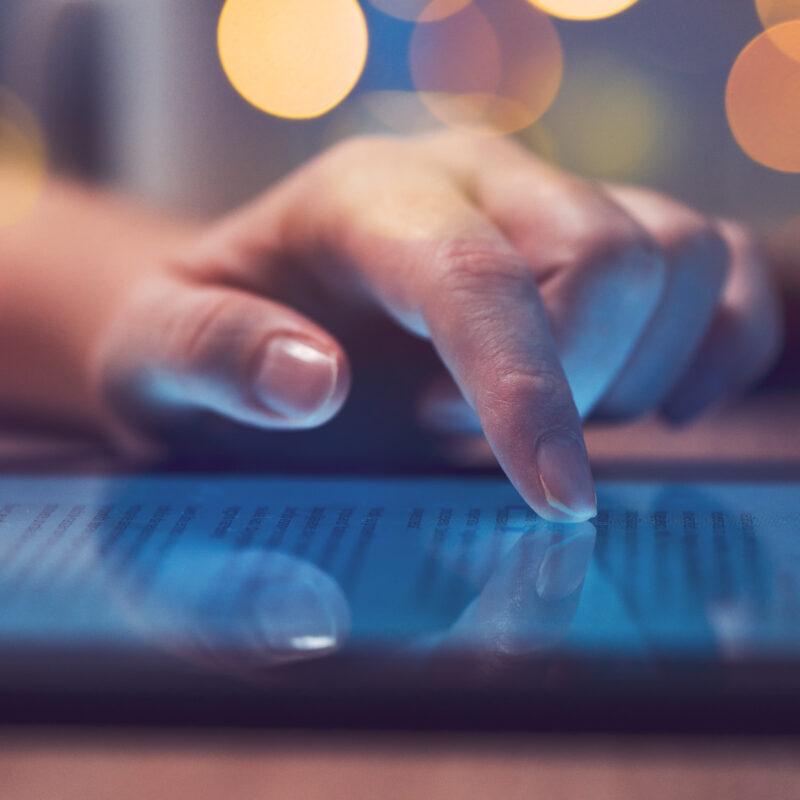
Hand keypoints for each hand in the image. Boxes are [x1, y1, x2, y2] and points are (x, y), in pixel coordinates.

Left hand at [91, 134, 781, 521]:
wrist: (249, 314)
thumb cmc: (207, 339)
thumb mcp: (158, 355)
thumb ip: (213, 356)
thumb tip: (312, 384)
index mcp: (367, 196)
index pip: (478, 276)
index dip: (525, 391)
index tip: (537, 494)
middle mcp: (471, 178)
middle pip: (614, 254)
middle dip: (583, 383)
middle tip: (487, 445)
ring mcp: (540, 204)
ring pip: (682, 255)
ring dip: (645, 367)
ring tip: (552, 422)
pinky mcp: (590, 244)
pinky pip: (714, 271)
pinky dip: (718, 342)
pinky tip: (654, 404)